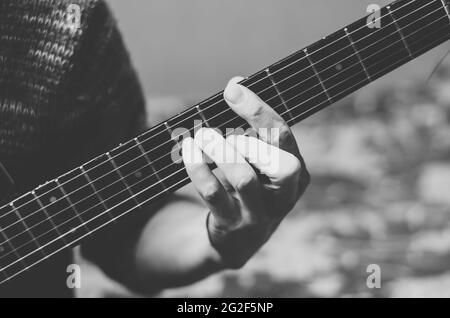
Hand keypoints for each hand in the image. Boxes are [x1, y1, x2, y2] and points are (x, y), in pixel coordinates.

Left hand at [182, 77, 309, 268]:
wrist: (238, 239)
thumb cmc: (249, 186)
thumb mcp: (259, 162)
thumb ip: (252, 127)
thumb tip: (236, 84)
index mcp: (296, 172)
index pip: (284, 136)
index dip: (258, 110)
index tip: (232, 89)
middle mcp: (285, 195)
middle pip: (282, 164)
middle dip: (250, 138)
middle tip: (223, 129)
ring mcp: (261, 214)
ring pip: (244, 179)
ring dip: (220, 151)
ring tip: (202, 136)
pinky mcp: (234, 224)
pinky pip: (214, 195)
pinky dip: (198, 169)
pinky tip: (189, 152)